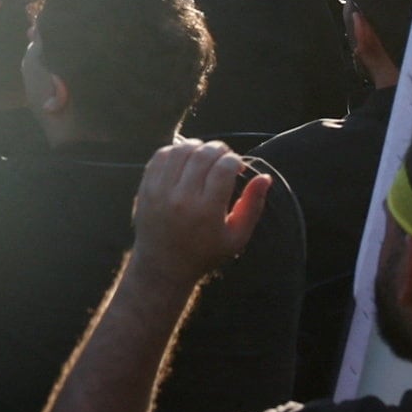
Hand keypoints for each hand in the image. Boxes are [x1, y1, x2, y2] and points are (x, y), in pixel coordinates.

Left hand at [127, 139, 272, 285]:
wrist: (164, 265)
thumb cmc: (206, 252)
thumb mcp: (237, 237)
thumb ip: (253, 206)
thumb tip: (265, 178)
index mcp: (207, 211)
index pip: (223, 168)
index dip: (235, 160)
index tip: (238, 166)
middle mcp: (182, 198)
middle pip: (202, 155)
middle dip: (219, 149)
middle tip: (225, 157)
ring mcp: (160, 190)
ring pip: (181, 150)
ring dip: (197, 146)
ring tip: (206, 156)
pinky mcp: (146, 187)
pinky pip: (161, 156)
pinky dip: (176, 150)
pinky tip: (186, 159)